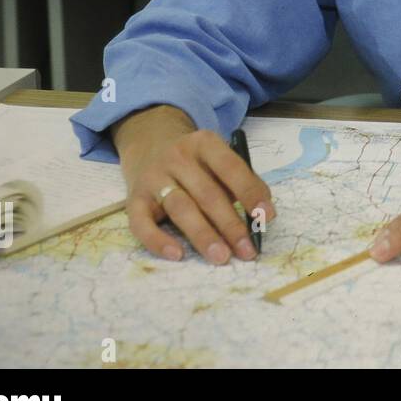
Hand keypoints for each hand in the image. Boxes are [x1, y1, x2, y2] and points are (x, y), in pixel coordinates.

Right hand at [120, 127, 274, 265]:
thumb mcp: (218, 160)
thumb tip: (263, 214)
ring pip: (180, 208)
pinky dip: (158, 240)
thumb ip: (241, 181)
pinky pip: (141, 223)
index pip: (230, 167)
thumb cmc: (196, 162)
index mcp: (204, 144)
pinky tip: (177, 255)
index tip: (266, 217)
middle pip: (207, 194)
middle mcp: (177, 157)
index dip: (250, 192)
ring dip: (203, 235)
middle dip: (230, 225)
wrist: (149, 146)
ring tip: (221, 257)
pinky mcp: (133, 199)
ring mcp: (153, 178)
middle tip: (247, 251)